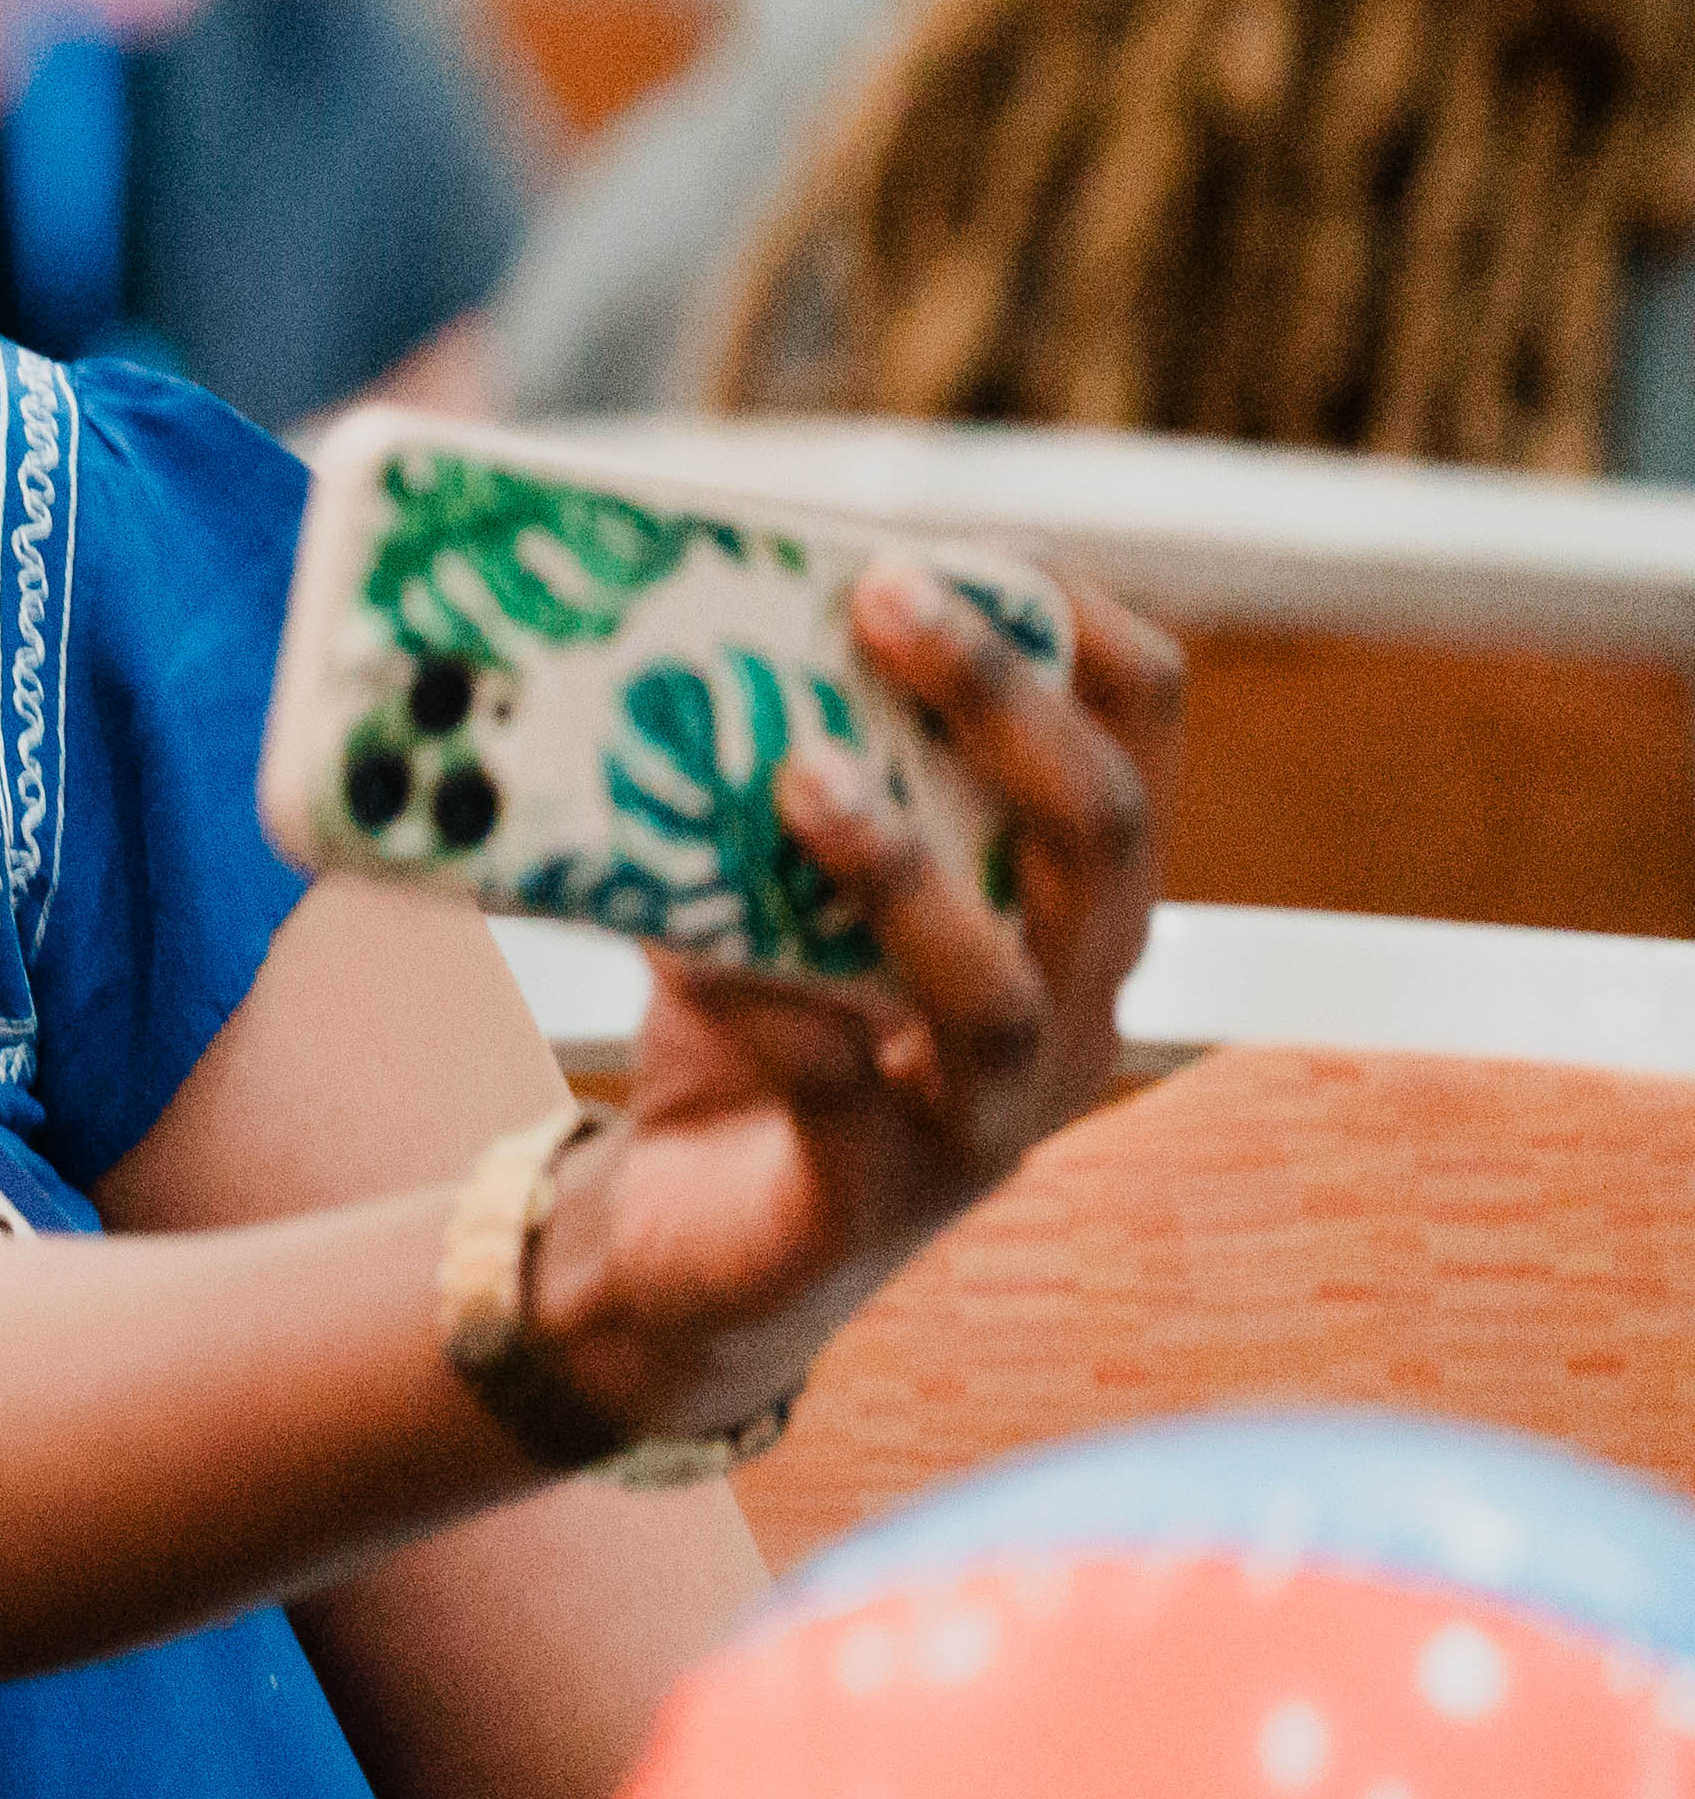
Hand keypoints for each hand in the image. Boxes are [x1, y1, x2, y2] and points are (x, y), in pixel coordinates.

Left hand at [551, 563, 1184, 1445]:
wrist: (686, 1255)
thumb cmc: (751, 1033)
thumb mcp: (761, 882)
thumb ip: (749, 773)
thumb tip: (657, 624)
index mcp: (1066, 899)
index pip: (1141, 733)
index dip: (1079, 626)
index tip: (972, 543)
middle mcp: (1072, 998)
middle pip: (1102, 830)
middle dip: (1002, 701)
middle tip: (886, 598)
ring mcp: (993, 1110)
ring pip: (1006, 982)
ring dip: (904, 868)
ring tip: (800, 781)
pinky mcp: (883, 1193)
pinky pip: (845, 1090)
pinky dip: (767, 1008)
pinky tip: (689, 952)